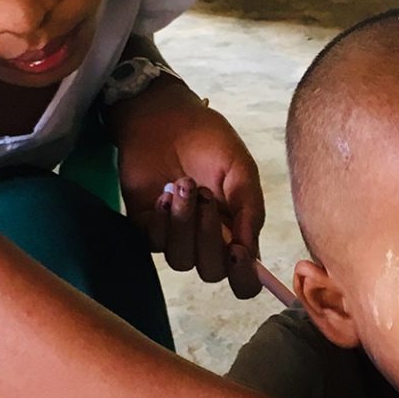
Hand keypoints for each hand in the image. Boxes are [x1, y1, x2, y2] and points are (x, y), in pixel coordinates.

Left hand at [110, 79, 265, 298]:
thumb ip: (250, 209)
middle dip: (209, 238)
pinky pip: (154, 243)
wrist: (165, 117)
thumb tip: (251, 253)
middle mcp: (207, 241)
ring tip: (183, 184)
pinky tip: (164, 192)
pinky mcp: (146, 227)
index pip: (243, 279)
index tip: (238, 252)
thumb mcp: (241, 169)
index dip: (243, 277)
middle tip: (205, 196)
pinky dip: (162, 220)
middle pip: (211, 272)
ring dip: (183, 223)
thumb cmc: (209, 140)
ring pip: (180, 260)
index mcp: (236, 231)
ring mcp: (175, 236)